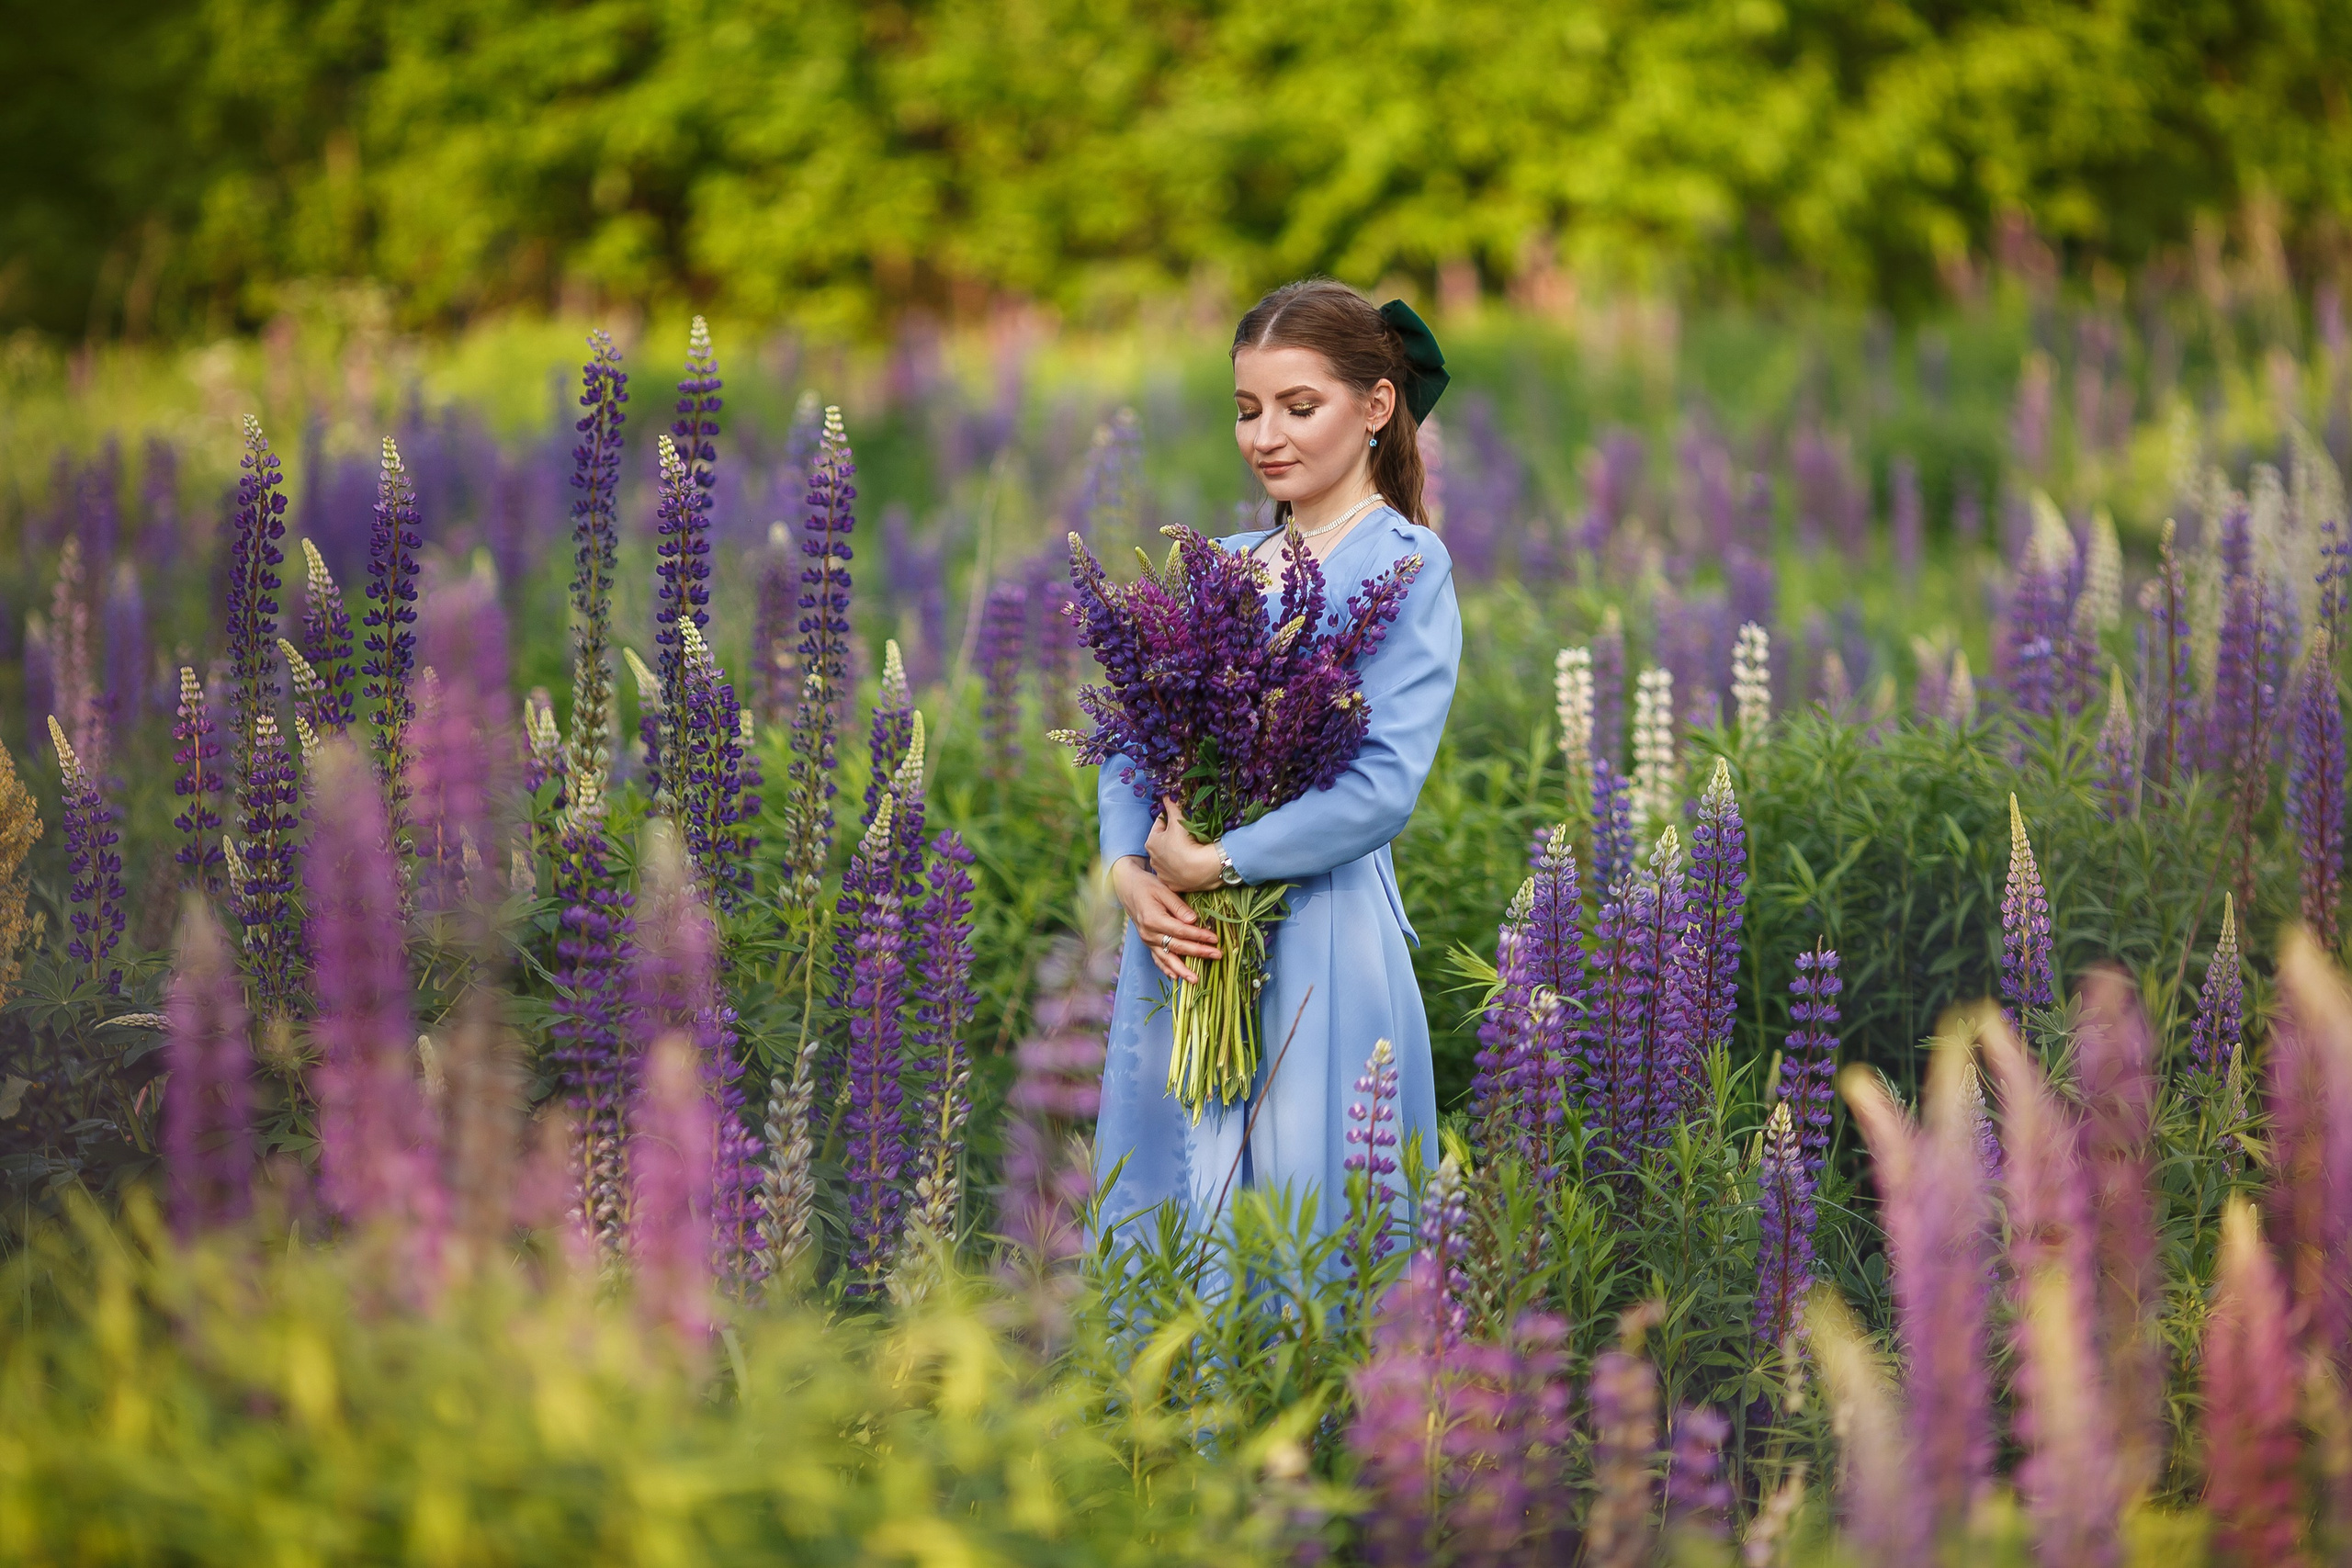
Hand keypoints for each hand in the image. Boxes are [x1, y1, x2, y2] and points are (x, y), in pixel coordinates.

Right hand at [1111, 855, 1221, 983]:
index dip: (1199, 936)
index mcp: (1154, 919)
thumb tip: (1193, 920)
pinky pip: (1157, 959)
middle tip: (1217, 955)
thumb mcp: (1163, 890)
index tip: (1214, 939)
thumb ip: (1178, 906)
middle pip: (1177, 946)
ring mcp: (1147, 940)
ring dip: (1182, 970)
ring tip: (1195, 980)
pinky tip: (1176, 977)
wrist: (1127, 888)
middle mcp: (1149, 933)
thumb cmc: (1147, 886)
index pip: (1181, 931)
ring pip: (1166, 958)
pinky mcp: (1147, 943)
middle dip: (1198, 952)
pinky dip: (1166, 969)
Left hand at [1147, 796, 1225, 893]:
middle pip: (1163, 842)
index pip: (1159, 825)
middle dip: (1172, 837)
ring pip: (1168, 858)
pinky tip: (1189, 864)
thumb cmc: (1186, 842)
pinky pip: (1175, 873)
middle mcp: (1153, 859)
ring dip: (1175, 853)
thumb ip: (1171, 807)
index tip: (1180, 819)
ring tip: (1189, 849)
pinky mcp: (1171, 884)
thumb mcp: (1178, 821)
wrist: (1200, 869)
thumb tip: (1166, 794)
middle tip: (1187, 834)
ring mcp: (1162, 873)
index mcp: (1151, 842)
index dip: (1170, 820)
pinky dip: (1180, 868)